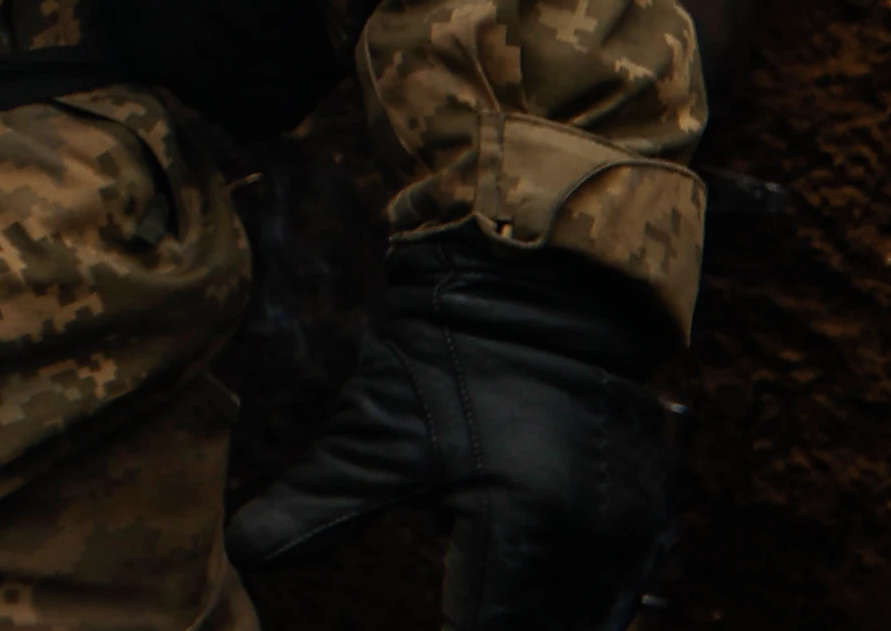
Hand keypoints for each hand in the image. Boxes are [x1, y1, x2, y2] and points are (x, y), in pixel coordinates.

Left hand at [229, 237, 676, 630]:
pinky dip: (566, 604)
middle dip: (489, 629)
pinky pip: (611, 593)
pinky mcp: (645, 519)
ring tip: (474, 608)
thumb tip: (245, 556)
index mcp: (525, 530)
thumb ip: (317, 507)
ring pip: (582, 620)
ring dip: (531, 619)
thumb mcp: (375, 434)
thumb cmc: (448, 363)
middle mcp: (593, 546)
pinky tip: (523, 597)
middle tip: (450, 616)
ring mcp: (629, 535)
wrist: (538, 292)